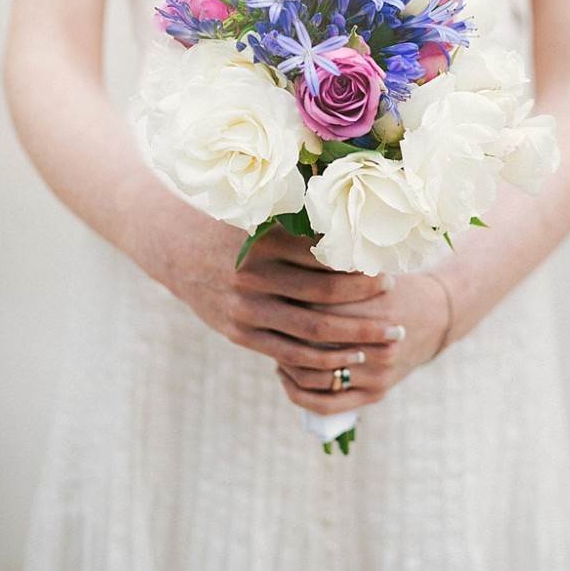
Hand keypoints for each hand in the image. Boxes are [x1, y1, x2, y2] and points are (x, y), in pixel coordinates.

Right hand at [154, 211, 404, 372]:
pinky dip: (325, 359)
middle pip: (324, 295)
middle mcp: (253, 278)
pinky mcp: (241, 335)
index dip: (358, 263)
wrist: (174, 248)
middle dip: (366, 298)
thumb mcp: (257, 211)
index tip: (386, 261)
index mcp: (262, 243)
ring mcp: (246, 310)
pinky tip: (353, 356)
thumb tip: (351, 219)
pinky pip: (290, 354)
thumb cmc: (228, 222)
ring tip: (389, 333)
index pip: (322, 257)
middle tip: (396, 292)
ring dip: (356, 335)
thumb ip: (297, 220)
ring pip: (312, 330)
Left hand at [276, 271, 451, 414]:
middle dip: (284, 330)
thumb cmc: (392, 286)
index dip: (290, 299)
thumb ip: (334, 268)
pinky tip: (284, 373)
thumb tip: (285, 259)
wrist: (434, 316)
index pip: (318, 307)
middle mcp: (379, 345)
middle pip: (313, 342)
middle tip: (267, 317)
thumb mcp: (370, 268)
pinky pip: (326, 404)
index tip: (272, 290)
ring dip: (286, 362)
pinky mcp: (375, 394)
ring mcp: (377, 374)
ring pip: (315, 376)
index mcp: (377, 308)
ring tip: (274, 343)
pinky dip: (297, 392)